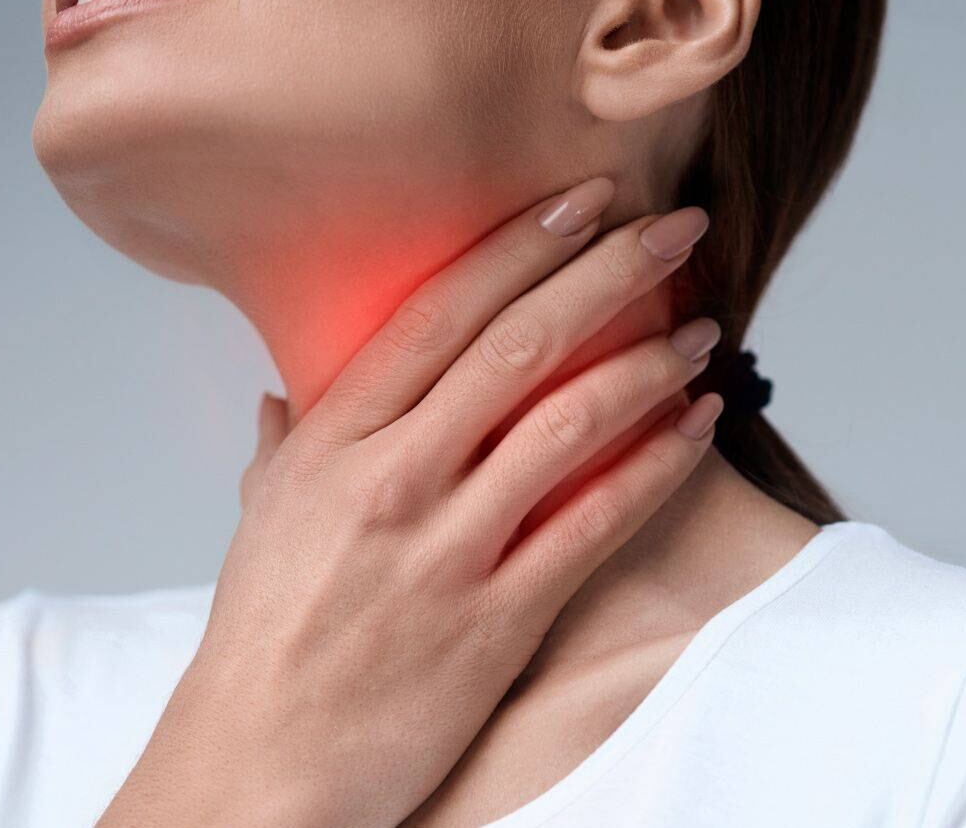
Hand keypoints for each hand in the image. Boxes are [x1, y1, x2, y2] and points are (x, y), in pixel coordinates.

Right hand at [99, 177, 725, 827]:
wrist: (262, 764)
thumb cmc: (265, 639)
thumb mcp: (260, 522)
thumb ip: (287, 447)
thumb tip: (286, 395)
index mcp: (331, 440)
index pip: (439, 313)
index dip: (523, 246)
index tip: (587, 200)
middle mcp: (390, 479)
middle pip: (518, 346)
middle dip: (610, 274)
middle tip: (677, 231)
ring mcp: (446, 548)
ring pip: (569, 423)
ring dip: (649, 364)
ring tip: (704, 330)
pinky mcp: (497, 617)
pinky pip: (596, 522)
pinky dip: (657, 466)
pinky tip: (697, 425)